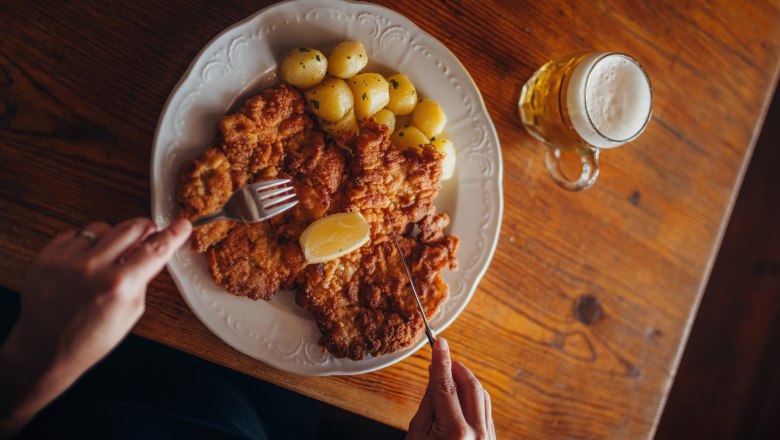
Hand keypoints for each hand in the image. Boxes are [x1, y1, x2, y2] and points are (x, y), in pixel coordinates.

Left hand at [0, 218, 190, 435]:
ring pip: (103, 227)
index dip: (173, 234)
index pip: (156, 249)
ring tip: (107, 259)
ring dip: (112, 238)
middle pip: (132, 227)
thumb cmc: (88, 339)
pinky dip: (85, 244)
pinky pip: (76, 234)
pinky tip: (84, 263)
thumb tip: (152, 253)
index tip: (182, 225)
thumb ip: (142, 279)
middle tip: (148, 235)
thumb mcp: (130, 312)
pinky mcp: (48, 255)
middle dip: (145, 229)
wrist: (44, 348)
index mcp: (119, 285)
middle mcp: (93, 267)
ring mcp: (67, 259)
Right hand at [407, 338, 495, 439]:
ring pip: (482, 394)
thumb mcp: (417, 435)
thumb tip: (435, 374)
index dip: (441, 362)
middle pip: (470, 386)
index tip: (439, 343)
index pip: (446, 387)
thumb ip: (428, 403)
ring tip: (449, 380)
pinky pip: (486, 408)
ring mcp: (487, 437)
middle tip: (443, 360)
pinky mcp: (491, 438)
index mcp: (454, 432)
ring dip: (466, 381)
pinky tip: (460, 397)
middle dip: (456, 368)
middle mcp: (476, 433)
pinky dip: (473, 397)